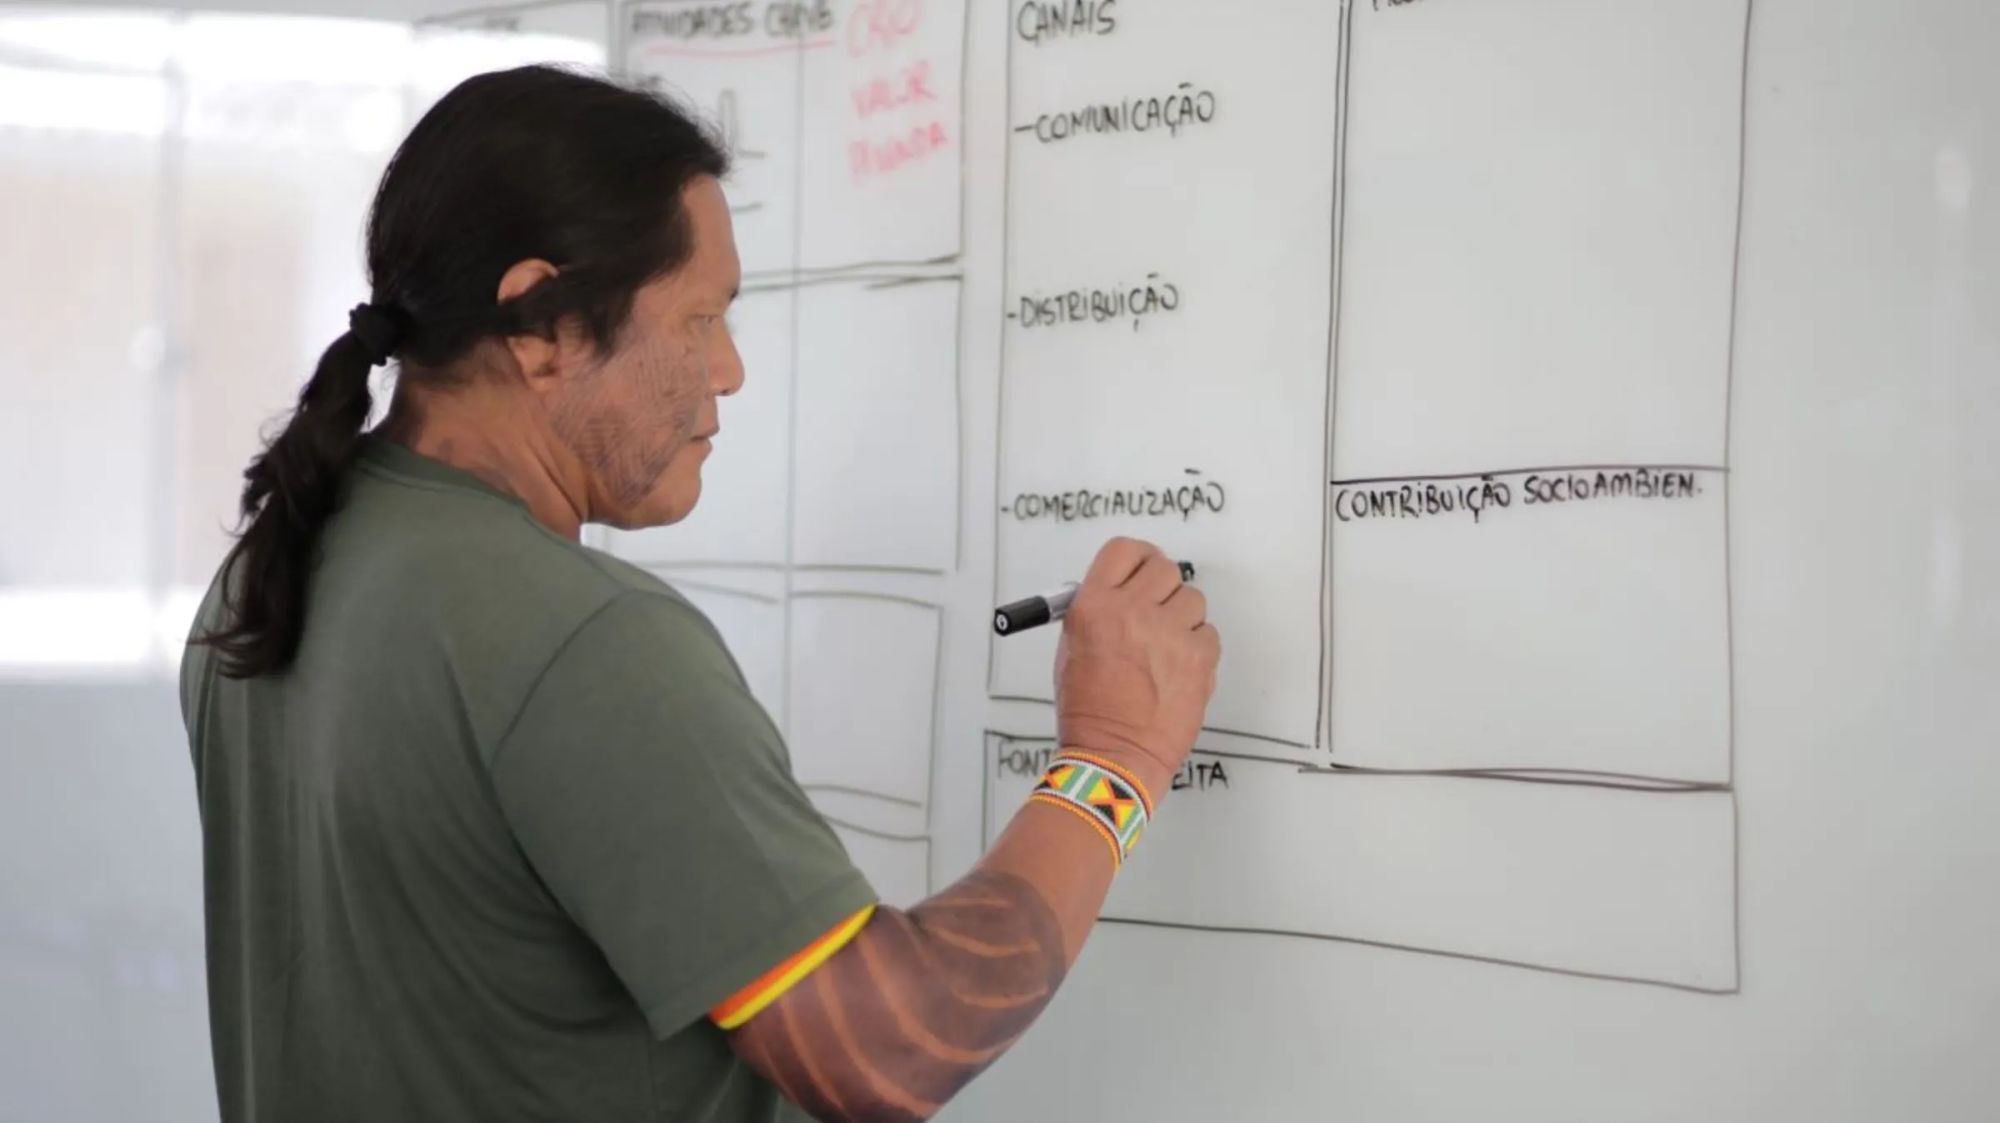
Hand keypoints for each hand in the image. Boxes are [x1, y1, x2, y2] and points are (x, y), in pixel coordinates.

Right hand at [1052, 538, 1220, 796]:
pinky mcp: (1199, 657)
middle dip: (1160, 585)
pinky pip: (1208, 632)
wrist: (1114, 755)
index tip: (1141, 567)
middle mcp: (1132, 612)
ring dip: (1181, 617)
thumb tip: (1121, 590)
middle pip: (1164, 567)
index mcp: (1094, 607)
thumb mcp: (1072, 647)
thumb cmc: (1089, 711)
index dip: (1136, 558)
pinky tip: (1177, 668)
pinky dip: (1197, 646)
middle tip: (1155, 606)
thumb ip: (1096, 611)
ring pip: (1192, 598)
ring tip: (1164, 647)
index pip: (1124, 551)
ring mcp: (1169, 634)